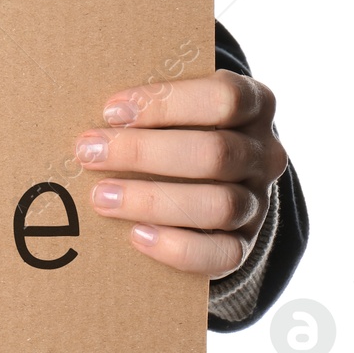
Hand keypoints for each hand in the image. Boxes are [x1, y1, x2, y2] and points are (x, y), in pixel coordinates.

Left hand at [75, 71, 287, 277]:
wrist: (210, 181)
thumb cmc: (177, 129)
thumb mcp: (174, 105)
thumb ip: (147, 102)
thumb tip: (97, 111)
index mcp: (255, 105)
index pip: (226, 98)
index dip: (167, 102)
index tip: (112, 111)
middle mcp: (264, 154)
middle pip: (215, 152)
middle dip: (144, 152)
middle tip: (90, 153)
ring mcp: (257, 202)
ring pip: (219, 205)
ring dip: (152, 200)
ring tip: (101, 197)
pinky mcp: (244, 244)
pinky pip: (222, 254)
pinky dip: (177, 247)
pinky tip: (136, 235)